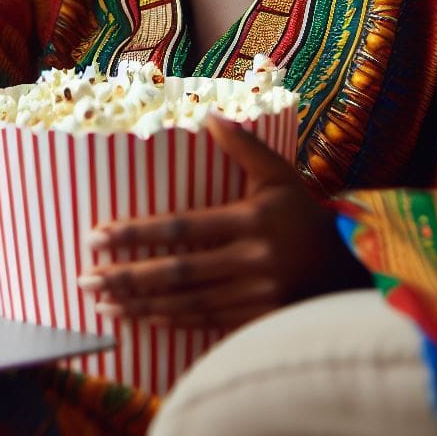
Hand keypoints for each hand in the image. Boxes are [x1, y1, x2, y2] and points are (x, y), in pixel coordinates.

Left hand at [78, 114, 370, 330]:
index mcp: (251, 222)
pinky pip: (205, 322)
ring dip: (139, 304)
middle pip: (177, 272)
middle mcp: (251, 262)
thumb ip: (245, 145)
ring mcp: (255, 297)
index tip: (96, 236)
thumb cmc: (306, 217)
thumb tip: (208, 112)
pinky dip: (169, 322)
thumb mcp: (281, 176)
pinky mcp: (257, 321)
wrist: (352, 271)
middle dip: (126, 276)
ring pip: (185, 303)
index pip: (182, 229)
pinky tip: (139, 319)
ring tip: (100, 302)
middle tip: (84, 277)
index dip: (137, 233)